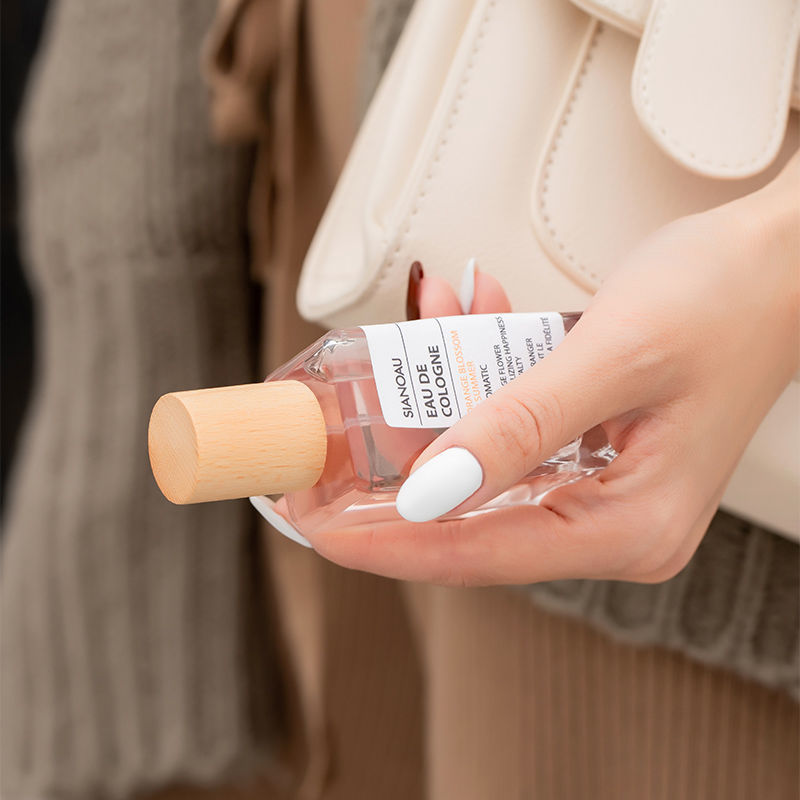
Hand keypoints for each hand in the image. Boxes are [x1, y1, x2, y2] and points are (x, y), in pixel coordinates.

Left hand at [307, 153, 799, 585]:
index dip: (385, 541)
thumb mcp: (613, 357)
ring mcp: (604, 489)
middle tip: (327, 444)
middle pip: (468, 516)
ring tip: (418, 328)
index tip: (313, 524)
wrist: (785, 257)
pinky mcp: (594, 450)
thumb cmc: (729, 298)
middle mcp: (616, 523)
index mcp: (629, 526)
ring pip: (483, 464)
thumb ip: (516, 428)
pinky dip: (481, 380)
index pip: (477, 553)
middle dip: (395, 465)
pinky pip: (511, 429)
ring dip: (441, 400)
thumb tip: (427, 493)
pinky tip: (466, 322)